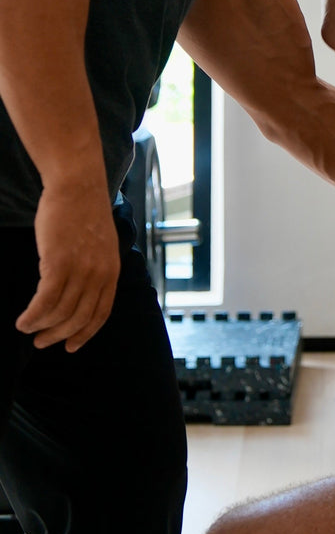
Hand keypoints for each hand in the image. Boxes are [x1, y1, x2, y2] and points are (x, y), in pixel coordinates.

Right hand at [16, 179, 119, 350]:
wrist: (78, 187)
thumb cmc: (84, 214)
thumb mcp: (100, 246)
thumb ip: (95, 269)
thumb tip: (81, 291)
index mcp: (112, 273)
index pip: (100, 314)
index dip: (85, 333)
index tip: (71, 346)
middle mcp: (99, 275)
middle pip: (79, 318)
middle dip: (59, 335)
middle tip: (41, 342)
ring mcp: (80, 270)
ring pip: (60, 313)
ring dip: (41, 327)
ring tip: (27, 329)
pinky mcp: (58, 263)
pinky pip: (45, 301)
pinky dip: (33, 315)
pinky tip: (23, 321)